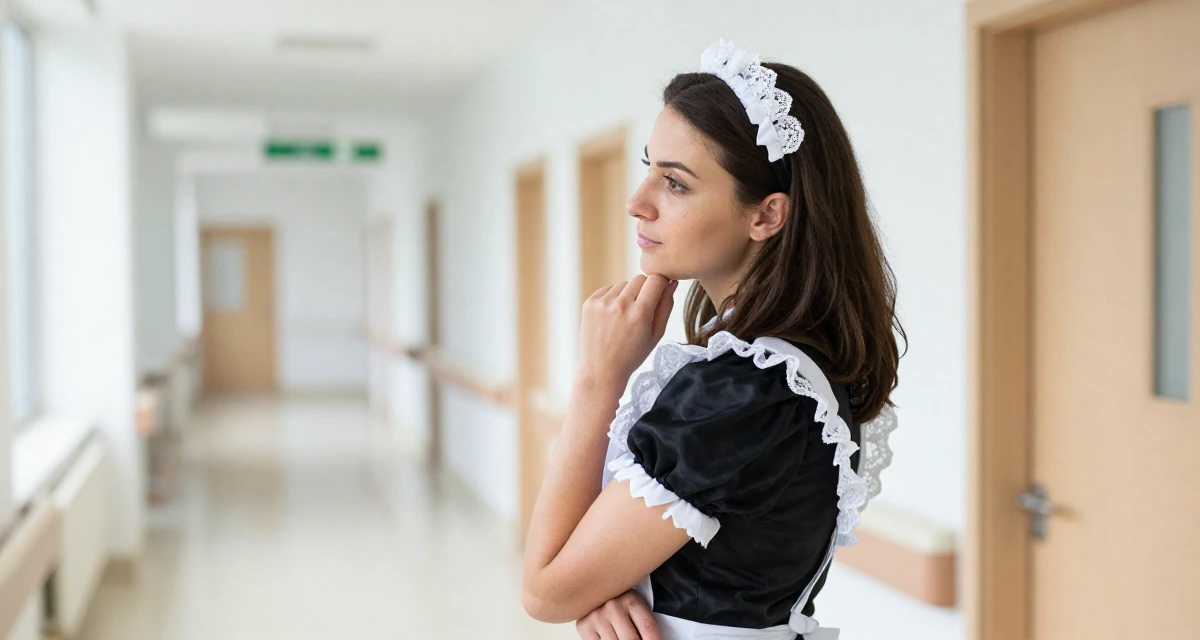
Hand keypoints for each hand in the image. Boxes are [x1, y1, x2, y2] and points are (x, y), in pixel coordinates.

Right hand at [575, 589, 659, 639]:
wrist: (591, 589)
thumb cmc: (618, 602)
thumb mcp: (633, 606)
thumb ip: (643, 622)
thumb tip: (655, 638)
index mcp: (631, 599)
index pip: (648, 628)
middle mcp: (613, 606)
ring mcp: (597, 617)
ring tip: (622, 637)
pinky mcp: (585, 627)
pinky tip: (613, 638)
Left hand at [577, 274, 677, 391]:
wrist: (601, 370)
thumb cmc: (632, 355)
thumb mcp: (656, 335)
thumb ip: (666, 306)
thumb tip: (672, 282)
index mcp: (640, 313)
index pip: (656, 279)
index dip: (660, 284)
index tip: (659, 292)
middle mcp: (621, 304)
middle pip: (640, 278)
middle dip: (645, 289)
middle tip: (641, 310)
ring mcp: (603, 303)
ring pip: (624, 283)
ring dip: (627, 294)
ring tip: (624, 317)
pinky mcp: (590, 303)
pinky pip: (608, 289)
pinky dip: (613, 298)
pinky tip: (612, 317)